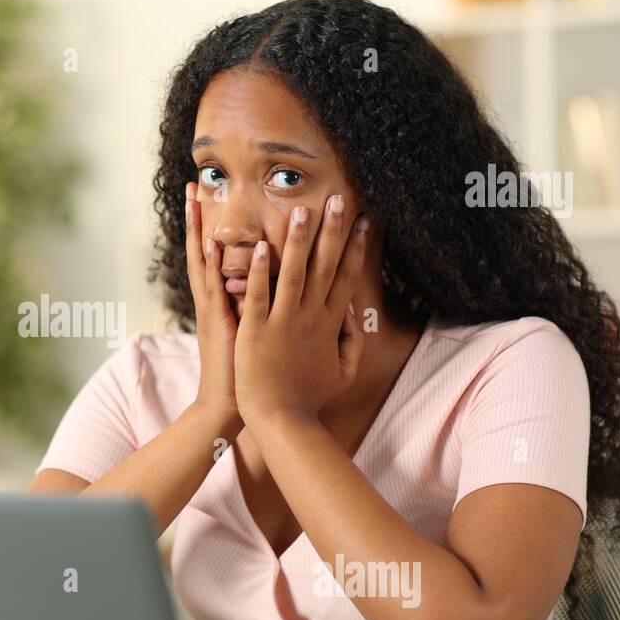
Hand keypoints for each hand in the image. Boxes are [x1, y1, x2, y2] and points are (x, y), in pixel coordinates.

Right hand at [185, 181, 239, 427]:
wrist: (231, 406)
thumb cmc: (246, 376)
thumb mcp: (252, 336)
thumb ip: (257, 309)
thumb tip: (271, 287)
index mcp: (223, 301)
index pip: (214, 255)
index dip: (210, 227)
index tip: (207, 198)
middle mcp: (214, 300)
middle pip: (203, 249)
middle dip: (197, 217)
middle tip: (192, 183)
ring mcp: (215, 309)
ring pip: (205, 261)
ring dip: (201, 229)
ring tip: (196, 198)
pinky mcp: (222, 322)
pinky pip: (217, 288)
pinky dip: (215, 265)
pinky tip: (213, 240)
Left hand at [234, 193, 368, 423]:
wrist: (282, 421)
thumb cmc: (309, 398)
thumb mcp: (343, 371)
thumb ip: (351, 340)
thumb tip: (354, 311)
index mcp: (329, 324)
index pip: (346, 276)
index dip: (355, 246)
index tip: (363, 219)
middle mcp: (310, 318)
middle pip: (325, 266)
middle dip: (333, 230)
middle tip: (339, 198)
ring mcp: (283, 323)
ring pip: (293, 274)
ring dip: (298, 241)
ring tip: (301, 210)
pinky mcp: (256, 331)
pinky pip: (259, 296)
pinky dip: (260, 272)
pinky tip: (261, 247)